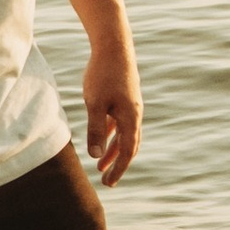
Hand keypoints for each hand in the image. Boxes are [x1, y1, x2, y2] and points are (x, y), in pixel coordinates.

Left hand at [82, 40, 142, 185]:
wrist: (114, 46)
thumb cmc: (103, 73)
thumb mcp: (95, 102)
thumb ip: (96, 129)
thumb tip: (95, 156)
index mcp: (130, 118)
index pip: (127, 151)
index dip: (118, 169)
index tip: (109, 184)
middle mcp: (134, 114)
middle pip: (129, 146)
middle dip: (118, 164)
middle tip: (107, 181)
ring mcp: (130, 106)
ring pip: (124, 135)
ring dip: (114, 151)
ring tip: (101, 166)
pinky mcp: (123, 99)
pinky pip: (120, 124)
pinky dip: (112, 136)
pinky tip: (102, 140)